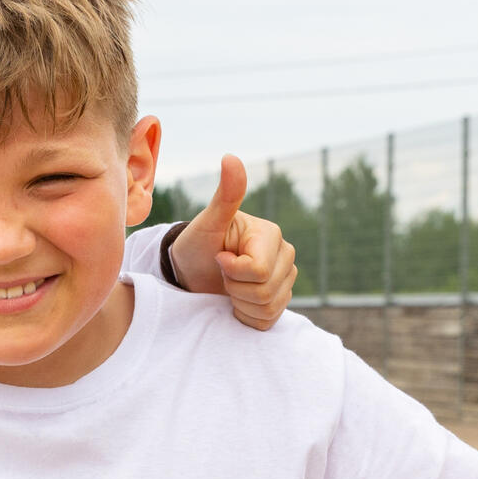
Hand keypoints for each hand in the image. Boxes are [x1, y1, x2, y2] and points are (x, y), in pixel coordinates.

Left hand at [167, 154, 297, 329]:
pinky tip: (236, 301)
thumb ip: (225, 196)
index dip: (232, 271)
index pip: (258, 270)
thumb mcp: (206, 223)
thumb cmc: (197, 245)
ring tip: (227, 286)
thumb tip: (230, 157)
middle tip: (221, 273)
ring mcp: (285, 279)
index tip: (218, 258)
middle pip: (264, 291)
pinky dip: (246, 316)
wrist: (191, 271)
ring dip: (239, 303)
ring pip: (268, 307)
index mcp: (271, 235)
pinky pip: (268, 321)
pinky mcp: (279, 301)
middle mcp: (285, 256)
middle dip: (234, 288)